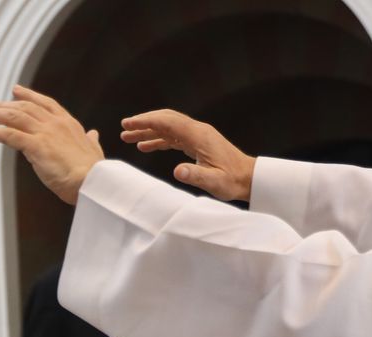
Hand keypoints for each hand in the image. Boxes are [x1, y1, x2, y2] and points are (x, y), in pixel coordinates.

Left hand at [0, 86, 103, 205]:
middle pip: (24, 108)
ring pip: (14, 117)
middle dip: (3, 104)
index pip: (46, 104)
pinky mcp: (36, 146)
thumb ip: (91, 141)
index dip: (29, 96)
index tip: (15, 91)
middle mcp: (55, 124)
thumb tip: (94, 134)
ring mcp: (45, 133)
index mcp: (68, 124)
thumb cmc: (94, 173)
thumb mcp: (94, 151)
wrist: (93, 182)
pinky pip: (9, 135)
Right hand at [120, 110, 255, 201]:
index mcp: (198, 135)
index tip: (127, 124)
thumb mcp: (214, 181)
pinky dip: (159, 139)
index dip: (145, 121)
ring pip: (168, 127)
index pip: (167, 122)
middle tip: (124, 128)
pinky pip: (174, 137)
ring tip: (129, 138)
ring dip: (149, 131)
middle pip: (166, 119)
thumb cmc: (232, 181)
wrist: (248, 178)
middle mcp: (197, 130)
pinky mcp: (198, 143)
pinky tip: (147, 146)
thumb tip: (177, 171)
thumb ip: (195, 176)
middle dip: (144, 122)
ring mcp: (198, 136)